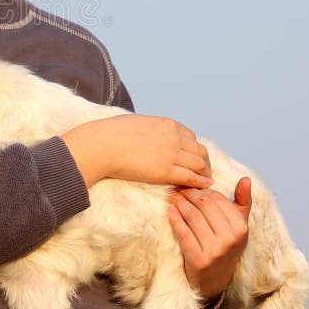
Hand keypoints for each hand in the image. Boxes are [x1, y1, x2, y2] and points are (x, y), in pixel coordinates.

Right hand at [63, 114, 212, 188]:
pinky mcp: (166, 171)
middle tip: (204, 171)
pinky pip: (191, 177)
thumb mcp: (136, 121)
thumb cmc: (112, 133)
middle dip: (204, 161)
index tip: (194, 157)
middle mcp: (173, 137)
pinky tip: (205, 186)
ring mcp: (171, 154)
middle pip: (200, 150)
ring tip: (206, 181)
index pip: (191, 137)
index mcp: (166, 124)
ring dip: (205, 173)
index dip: (194, 148)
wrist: (103, 145)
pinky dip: (201, 182)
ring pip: (199, 164)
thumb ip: (149, 127)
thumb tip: (146, 130)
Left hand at [168, 177, 251, 299]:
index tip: (191, 186)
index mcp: (241, 228)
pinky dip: (174, 218)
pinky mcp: (198, 259)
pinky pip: (183, 232)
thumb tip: (246, 179)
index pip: (216, 198)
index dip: (202, 190)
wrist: (214, 280)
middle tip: (177, 187)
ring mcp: (215, 250)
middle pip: (203, 205)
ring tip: (171, 195)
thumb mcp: (239, 226)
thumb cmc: (226, 246)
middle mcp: (230, 239)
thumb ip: (242, 202)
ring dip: (178, 202)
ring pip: (192, 216)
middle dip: (188, 193)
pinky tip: (169, 210)